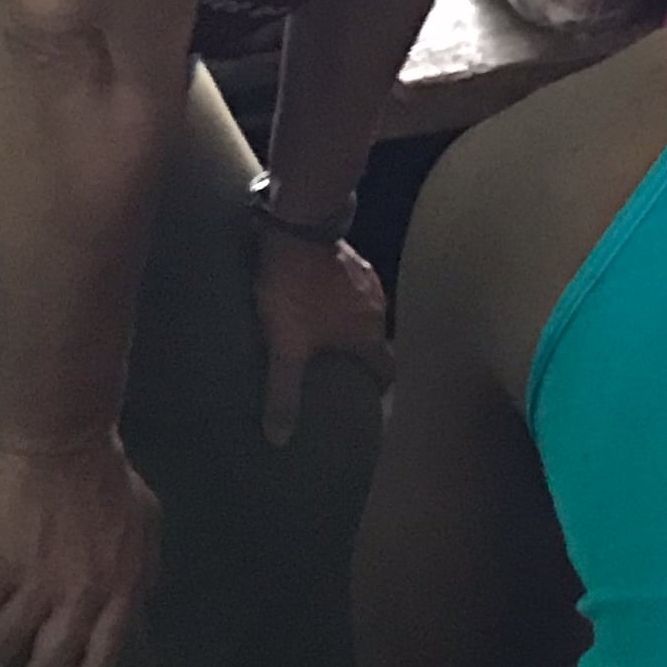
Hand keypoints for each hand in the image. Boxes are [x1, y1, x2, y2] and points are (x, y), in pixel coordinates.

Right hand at [0, 435, 161, 666]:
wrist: (67, 448)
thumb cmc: (112, 484)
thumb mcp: (148, 530)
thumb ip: (143, 572)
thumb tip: (137, 605)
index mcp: (120, 592)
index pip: (102, 660)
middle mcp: (80, 598)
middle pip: (50, 663)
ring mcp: (38, 583)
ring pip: (7, 645)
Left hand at [252, 225, 392, 444]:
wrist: (296, 228)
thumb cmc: (295, 289)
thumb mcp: (284, 346)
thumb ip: (284, 392)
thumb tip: (279, 438)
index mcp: (368, 335)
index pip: (387, 371)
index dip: (378, 387)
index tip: (366, 396)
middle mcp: (377, 310)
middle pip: (374, 342)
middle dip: (359, 356)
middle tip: (337, 368)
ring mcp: (367, 281)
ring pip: (363, 314)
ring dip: (349, 326)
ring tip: (323, 335)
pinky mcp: (351, 260)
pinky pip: (352, 289)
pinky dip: (340, 301)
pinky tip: (316, 300)